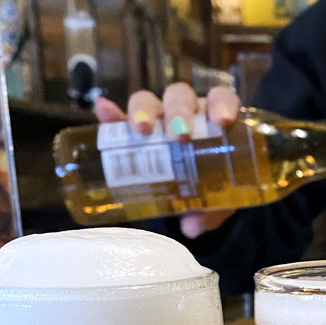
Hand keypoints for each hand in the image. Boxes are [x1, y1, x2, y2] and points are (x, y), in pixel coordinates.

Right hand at [94, 83, 241, 238]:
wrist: (195, 187)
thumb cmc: (214, 183)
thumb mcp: (220, 197)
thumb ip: (213, 210)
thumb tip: (192, 227)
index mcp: (214, 119)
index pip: (221, 98)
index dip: (222, 103)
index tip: (221, 120)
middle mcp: (186, 111)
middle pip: (180, 97)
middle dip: (179, 112)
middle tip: (180, 136)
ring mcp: (157, 117)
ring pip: (150, 102)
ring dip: (144, 111)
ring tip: (142, 130)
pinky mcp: (131, 128)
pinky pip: (118, 118)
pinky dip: (110, 114)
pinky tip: (103, 110)